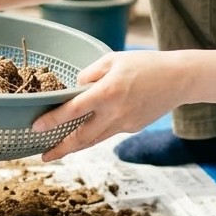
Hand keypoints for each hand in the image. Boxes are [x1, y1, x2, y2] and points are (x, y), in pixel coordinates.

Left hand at [33, 50, 182, 160]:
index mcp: (107, 93)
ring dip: (74, 147)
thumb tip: (75, 88)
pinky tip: (88, 130)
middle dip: (60, 149)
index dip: (52, 120)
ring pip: (94, 140)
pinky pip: (109, 132)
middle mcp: (114, 113)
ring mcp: (124, 124)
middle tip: (43, 156)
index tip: (36, 128)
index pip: (73, 110)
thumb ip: (90, 74)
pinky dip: (96, 133)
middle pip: (81, 138)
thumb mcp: (113, 59)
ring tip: (58, 151)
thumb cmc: (145, 64)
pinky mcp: (133, 127)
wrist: (179, 79)